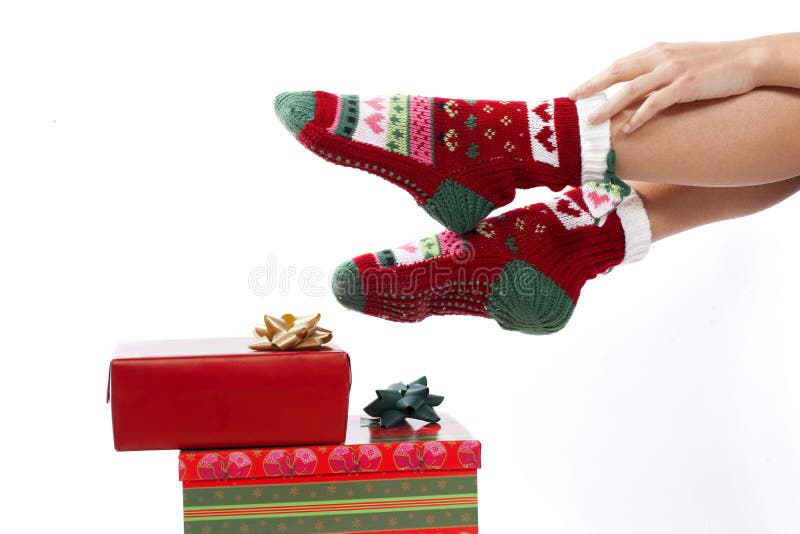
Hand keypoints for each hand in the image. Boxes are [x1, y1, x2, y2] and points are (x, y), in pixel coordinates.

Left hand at [569, 40, 760, 132]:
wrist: (749, 60)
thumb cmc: (714, 65)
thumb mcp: (680, 62)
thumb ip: (656, 73)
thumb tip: (635, 94)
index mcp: (656, 50)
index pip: (618, 65)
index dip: (595, 79)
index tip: (576, 92)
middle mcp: (660, 57)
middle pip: (617, 73)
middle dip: (591, 88)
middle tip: (572, 102)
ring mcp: (673, 70)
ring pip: (631, 89)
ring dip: (609, 106)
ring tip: (592, 122)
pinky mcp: (686, 85)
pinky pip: (656, 103)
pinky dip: (640, 116)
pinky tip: (628, 128)